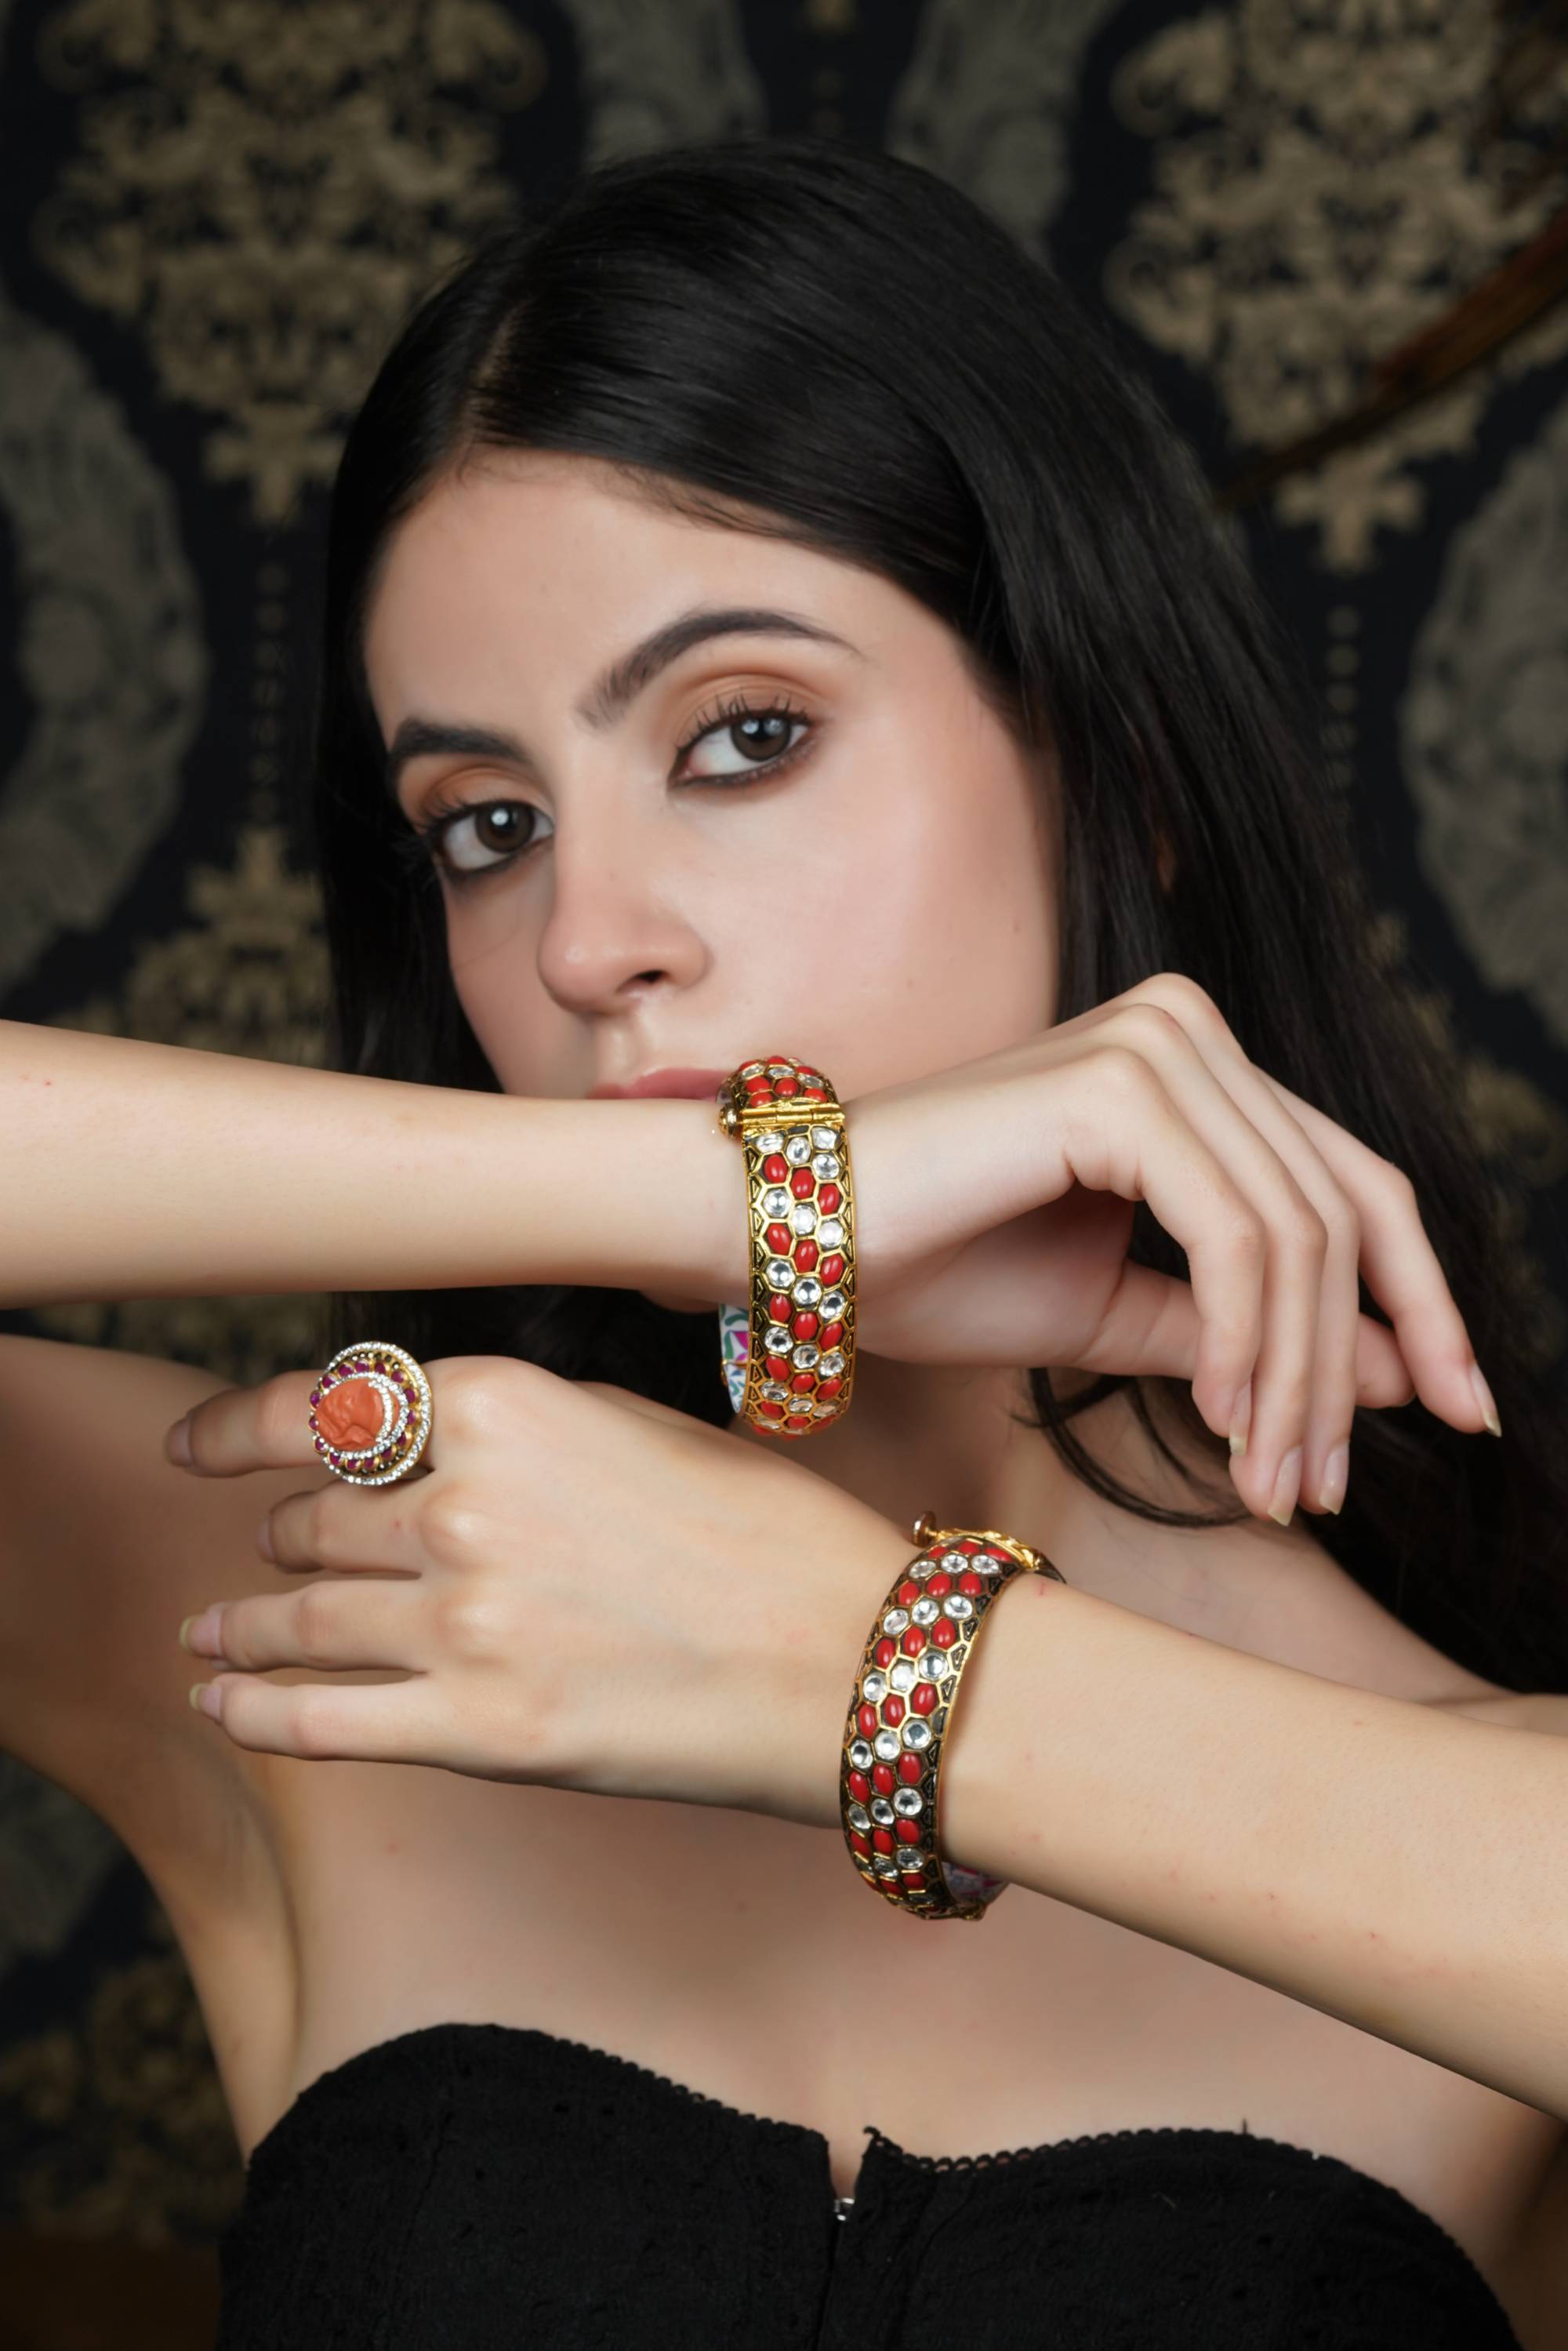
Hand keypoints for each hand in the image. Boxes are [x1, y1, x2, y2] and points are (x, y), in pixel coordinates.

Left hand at [170, 1359, 907, 1815]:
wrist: (856, 1660)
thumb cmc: (769, 1536)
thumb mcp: (640, 1427)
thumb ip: (518, 1426)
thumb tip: (423, 1436)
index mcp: (509, 1404)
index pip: (328, 1404)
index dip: (238, 1425)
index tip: (196, 1442)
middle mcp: (468, 1502)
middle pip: (314, 1513)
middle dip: (281, 1532)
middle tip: (264, 1549)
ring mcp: (466, 1620)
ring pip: (300, 1614)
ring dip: (241, 1626)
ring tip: (208, 1637)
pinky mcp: (480, 1731)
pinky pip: (319, 1721)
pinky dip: (254, 1712)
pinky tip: (221, 1707)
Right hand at [845, 973, 1495, 1523]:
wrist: (790, 1239)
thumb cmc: (928, 1267)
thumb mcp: (1118, 1314)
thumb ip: (1253, 1333)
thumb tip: (1406, 1378)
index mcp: (1192, 1065)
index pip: (1350, 1185)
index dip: (1419, 1302)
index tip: (1462, 1411)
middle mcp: (1187, 1031)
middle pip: (1341, 1213)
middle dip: (1353, 1367)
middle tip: (1326, 1489)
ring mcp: (1156, 1046)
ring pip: (1299, 1234)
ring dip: (1299, 1377)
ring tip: (1275, 1481)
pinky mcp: (1118, 1088)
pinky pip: (1236, 1234)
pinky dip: (1248, 1339)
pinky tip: (1224, 1419)